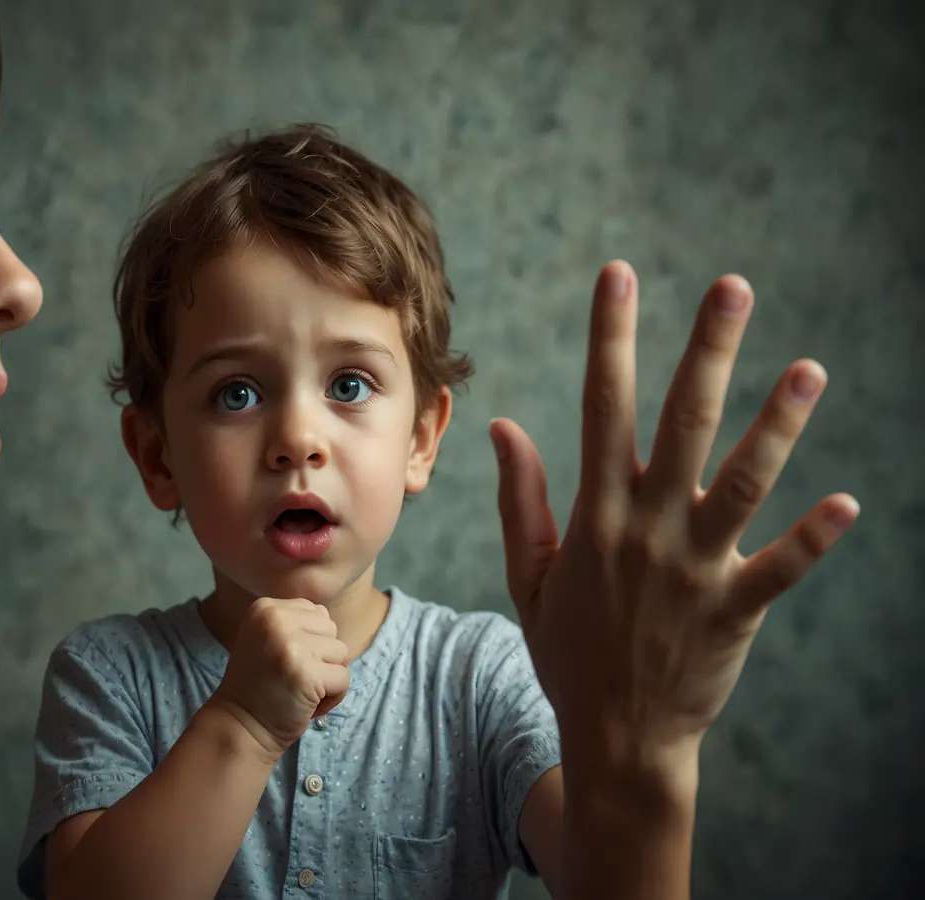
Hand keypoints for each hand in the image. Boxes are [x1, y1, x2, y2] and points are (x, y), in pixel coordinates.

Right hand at [209, 597, 349, 760]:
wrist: (239, 726)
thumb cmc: (260, 685)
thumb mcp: (267, 638)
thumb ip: (295, 624)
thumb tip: (329, 620)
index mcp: (265, 608)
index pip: (317, 612)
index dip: (311, 642)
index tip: (286, 662)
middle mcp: (276, 620)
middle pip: (332, 630)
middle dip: (322, 658)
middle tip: (293, 678)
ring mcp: (291, 646)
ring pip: (341, 654)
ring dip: (328, 678)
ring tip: (299, 690)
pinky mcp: (307, 673)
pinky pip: (343, 679)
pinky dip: (332, 698)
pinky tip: (306, 704)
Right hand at [491, 260, 858, 773]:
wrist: (615, 737)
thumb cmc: (569, 651)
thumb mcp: (530, 575)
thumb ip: (521, 498)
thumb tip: (504, 425)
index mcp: (596, 514)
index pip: (602, 406)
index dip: (612, 336)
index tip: (620, 276)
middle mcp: (646, 529)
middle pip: (683, 424)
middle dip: (707, 350)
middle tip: (734, 287)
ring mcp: (694, 569)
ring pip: (741, 483)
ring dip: (776, 426)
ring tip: (811, 369)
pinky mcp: (735, 610)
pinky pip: (781, 568)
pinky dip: (813, 538)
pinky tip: (847, 504)